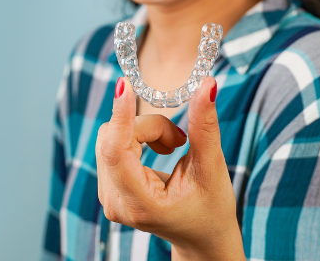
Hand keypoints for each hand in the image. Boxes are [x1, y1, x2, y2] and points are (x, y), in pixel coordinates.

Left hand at [95, 76, 245, 260]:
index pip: (116, 150)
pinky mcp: (108, 184)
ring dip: (145, 131)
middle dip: (149, 126)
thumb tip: (206, 84)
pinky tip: (161, 150)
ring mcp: (108, 195)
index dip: (120, 115)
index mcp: (139, 203)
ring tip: (174, 147)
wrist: (201, 235)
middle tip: (181, 139)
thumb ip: (205, 126)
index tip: (124, 85)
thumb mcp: (212, 168)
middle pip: (115, 137)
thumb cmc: (210, 208)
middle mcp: (114, 201)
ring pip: (112, 135)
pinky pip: (113, 142)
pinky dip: (138, 136)